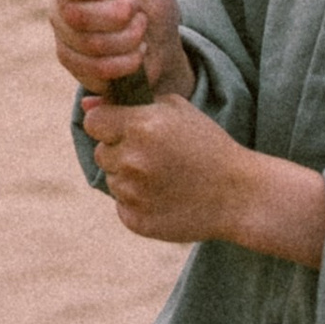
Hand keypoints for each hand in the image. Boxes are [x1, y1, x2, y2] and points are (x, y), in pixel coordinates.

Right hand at [43, 0, 192, 99]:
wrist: (161, 51)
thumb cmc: (154, 6)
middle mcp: (63, 3)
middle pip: (74, 14)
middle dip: (115, 17)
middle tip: (138, 12)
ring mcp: (64, 35)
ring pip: (85, 44)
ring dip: (125, 41)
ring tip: (141, 34)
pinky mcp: (72, 64)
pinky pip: (90, 69)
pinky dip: (122, 63)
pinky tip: (134, 57)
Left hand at [79, 97, 324, 262]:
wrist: (237, 194)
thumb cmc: (207, 144)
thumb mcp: (175, 110)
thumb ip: (129, 102)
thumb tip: (86, 105)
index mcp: (140, 127)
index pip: (93, 123)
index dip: (107, 124)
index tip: (124, 128)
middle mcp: (131, 159)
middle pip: (101, 152)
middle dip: (121, 151)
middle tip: (154, 155)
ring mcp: (132, 193)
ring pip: (111, 179)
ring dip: (129, 177)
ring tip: (164, 177)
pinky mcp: (135, 221)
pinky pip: (122, 205)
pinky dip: (138, 202)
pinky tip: (165, 196)